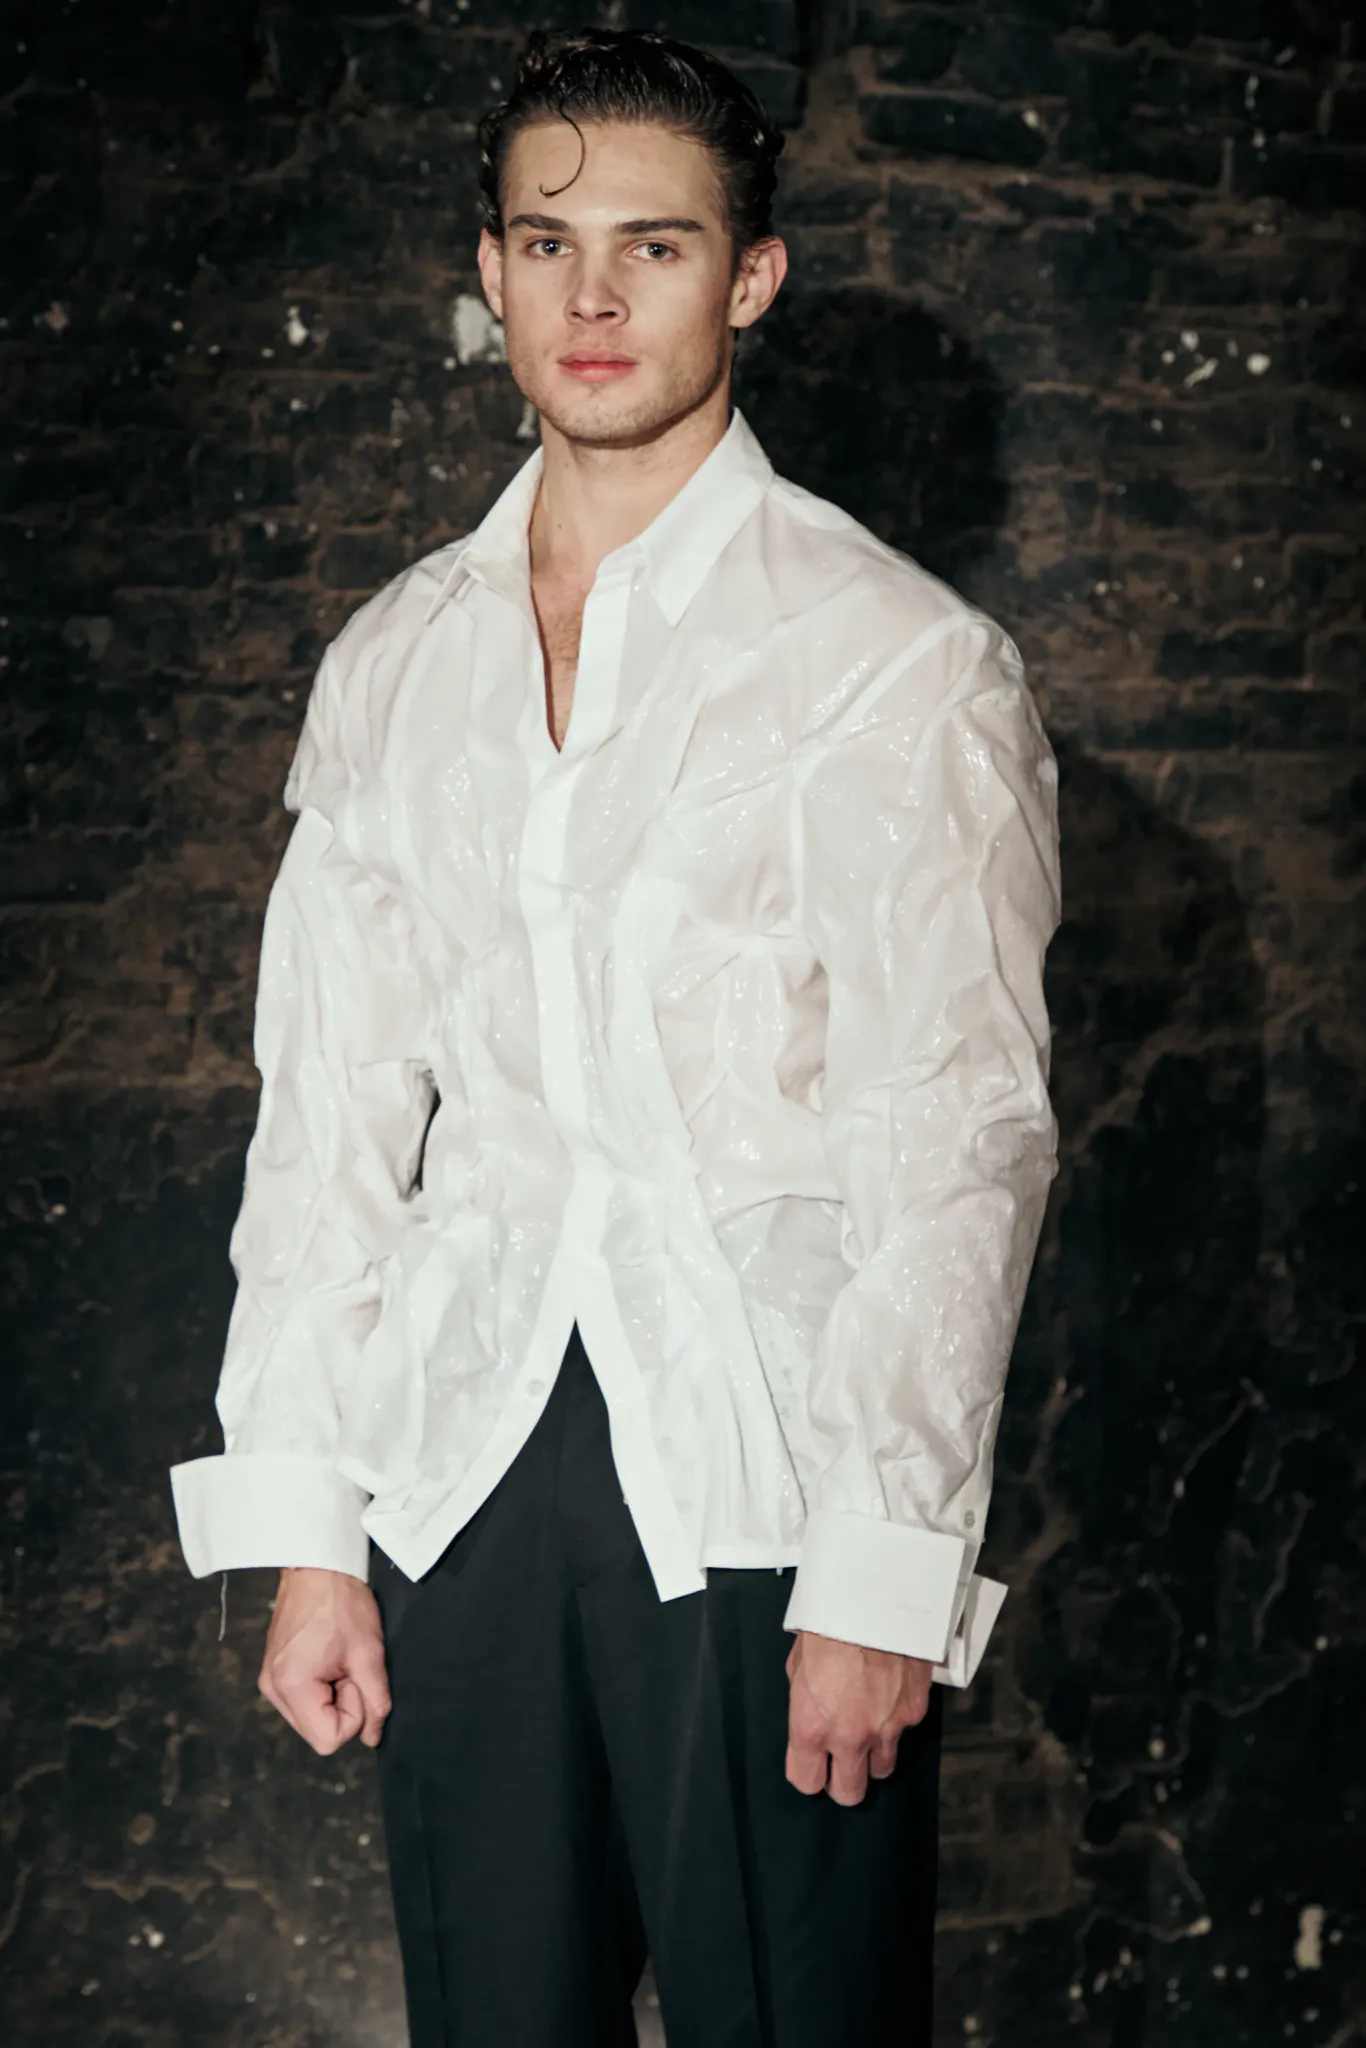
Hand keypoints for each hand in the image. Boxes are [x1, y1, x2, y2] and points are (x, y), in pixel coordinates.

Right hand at [258, 1567, 390, 1755]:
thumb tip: (372, 1737)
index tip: (355, 1678)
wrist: (316, 1565)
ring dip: (334, 1698)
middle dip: (344, 1707)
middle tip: (348, 1667)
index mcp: (292, 1687)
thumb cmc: (341, 1602)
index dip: (354, 1715)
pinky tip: (328, 1660)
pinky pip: (304, 1700)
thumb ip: (375, 1700)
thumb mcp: (368, 1652)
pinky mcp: (274, 1672)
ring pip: (312, 1718)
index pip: (329, 1740)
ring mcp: (270, 1681)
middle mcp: (273, 1690)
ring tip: (338, 1660)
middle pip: (318, 1732)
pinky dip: (322, 1689)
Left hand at [785, 1629, 933, 1805]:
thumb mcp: (798, 1665)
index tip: (811, 1765)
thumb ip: (806, 1702)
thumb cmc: (830, 1625)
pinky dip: (895, 1721)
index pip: (806, 1782)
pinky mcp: (913, 1714)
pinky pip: (903, 1732)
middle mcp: (849, 1737)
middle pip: (849, 1793)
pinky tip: (888, 1695)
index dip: (808, 1774)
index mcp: (812, 1726)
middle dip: (843, 1781)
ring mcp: (885, 1729)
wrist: (873, 1599)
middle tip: (841, 1763)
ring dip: (873, 1756)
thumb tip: (812, 1714)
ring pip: (882, 1769)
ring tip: (868, 1727)